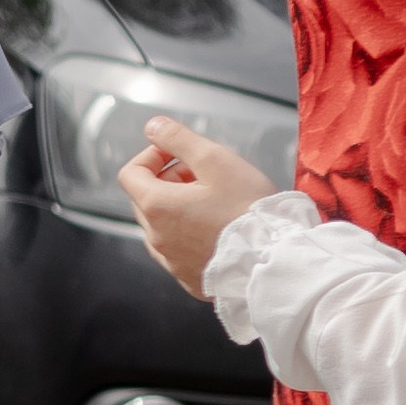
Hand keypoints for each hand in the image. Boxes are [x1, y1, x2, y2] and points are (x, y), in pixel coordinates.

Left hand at [119, 115, 275, 296]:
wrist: (274, 260)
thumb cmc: (247, 209)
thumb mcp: (215, 160)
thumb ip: (178, 139)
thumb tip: (153, 127)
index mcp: (156, 207)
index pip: (131, 173)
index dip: (153, 156)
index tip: (179, 153)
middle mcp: (156, 238)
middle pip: (147, 198)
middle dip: (170, 179)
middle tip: (206, 175)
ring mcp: (171, 261)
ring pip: (162, 224)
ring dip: (180, 206)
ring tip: (216, 201)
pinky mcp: (189, 277)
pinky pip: (179, 249)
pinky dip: (190, 233)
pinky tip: (219, 227)